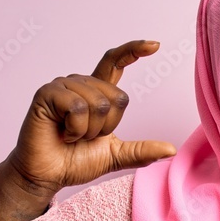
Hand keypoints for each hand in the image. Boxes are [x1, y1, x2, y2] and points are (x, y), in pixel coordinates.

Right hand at [7, 39, 176, 196]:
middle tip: (84, 136)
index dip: (133, 51)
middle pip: (117, 98)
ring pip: (99, 104)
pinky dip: (75, 128)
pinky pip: (78, 107)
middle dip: (107, 127)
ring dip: (89, 130)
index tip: (155, 45)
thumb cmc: (75, 161)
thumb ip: (141, 150)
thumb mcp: (115, 155)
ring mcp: (62, 86)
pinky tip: (61, 133)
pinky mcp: (47, 94)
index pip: (115, 63)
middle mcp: (80, 83)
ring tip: (71, 135)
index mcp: (96, 93)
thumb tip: (171, 150)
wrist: (47, 175)